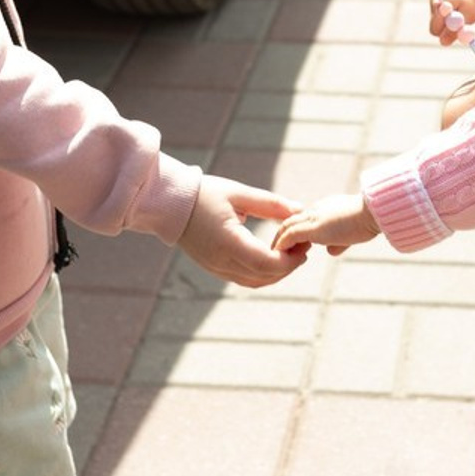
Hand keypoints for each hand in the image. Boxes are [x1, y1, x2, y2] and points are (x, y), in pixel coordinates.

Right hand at [176, 175, 307, 286]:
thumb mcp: (239, 193)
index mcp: (228, 242)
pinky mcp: (214, 268)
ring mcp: (216, 268)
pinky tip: (273, 258)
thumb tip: (300, 210)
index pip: (266, 263)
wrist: (170, 204)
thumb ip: (270, 204)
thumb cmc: (205, 194)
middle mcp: (222, 261)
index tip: (304, 243)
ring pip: (255, 282)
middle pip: (264, 276)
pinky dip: (263, 274)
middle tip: (304, 247)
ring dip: (277, 273)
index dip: (290, 259)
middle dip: (289, 266)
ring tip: (293, 253)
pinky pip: (244, 279)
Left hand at [271, 193, 379, 256]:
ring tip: (275, 255)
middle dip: (283, 234)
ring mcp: (314, 218)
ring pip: (287, 227)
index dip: (297, 230)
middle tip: (278, 249)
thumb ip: (340, 241)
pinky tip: (278, 255)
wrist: (372, 213)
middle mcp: (317, 210)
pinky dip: (282, 245)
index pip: (305, 218)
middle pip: (292, 220)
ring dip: (279, 241)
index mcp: (326, 208)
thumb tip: (330, 251)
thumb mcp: (352, 232)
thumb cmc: (368, 222)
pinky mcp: (312, 228)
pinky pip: (289, 236)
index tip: (294, 243)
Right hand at [429, 0, 474, 46]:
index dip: (447, 32)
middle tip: (463, 25)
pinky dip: (450, 18)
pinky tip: (460, 9)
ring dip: (449, 24)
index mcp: (439, 2)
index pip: (435, 28)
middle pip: (435, 26)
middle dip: (447, 29)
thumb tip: (442, 43)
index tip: (460, 29)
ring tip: (464, 14)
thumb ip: (453, 31)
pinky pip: (441, 16)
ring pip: (438, 22)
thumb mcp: (467, 17)